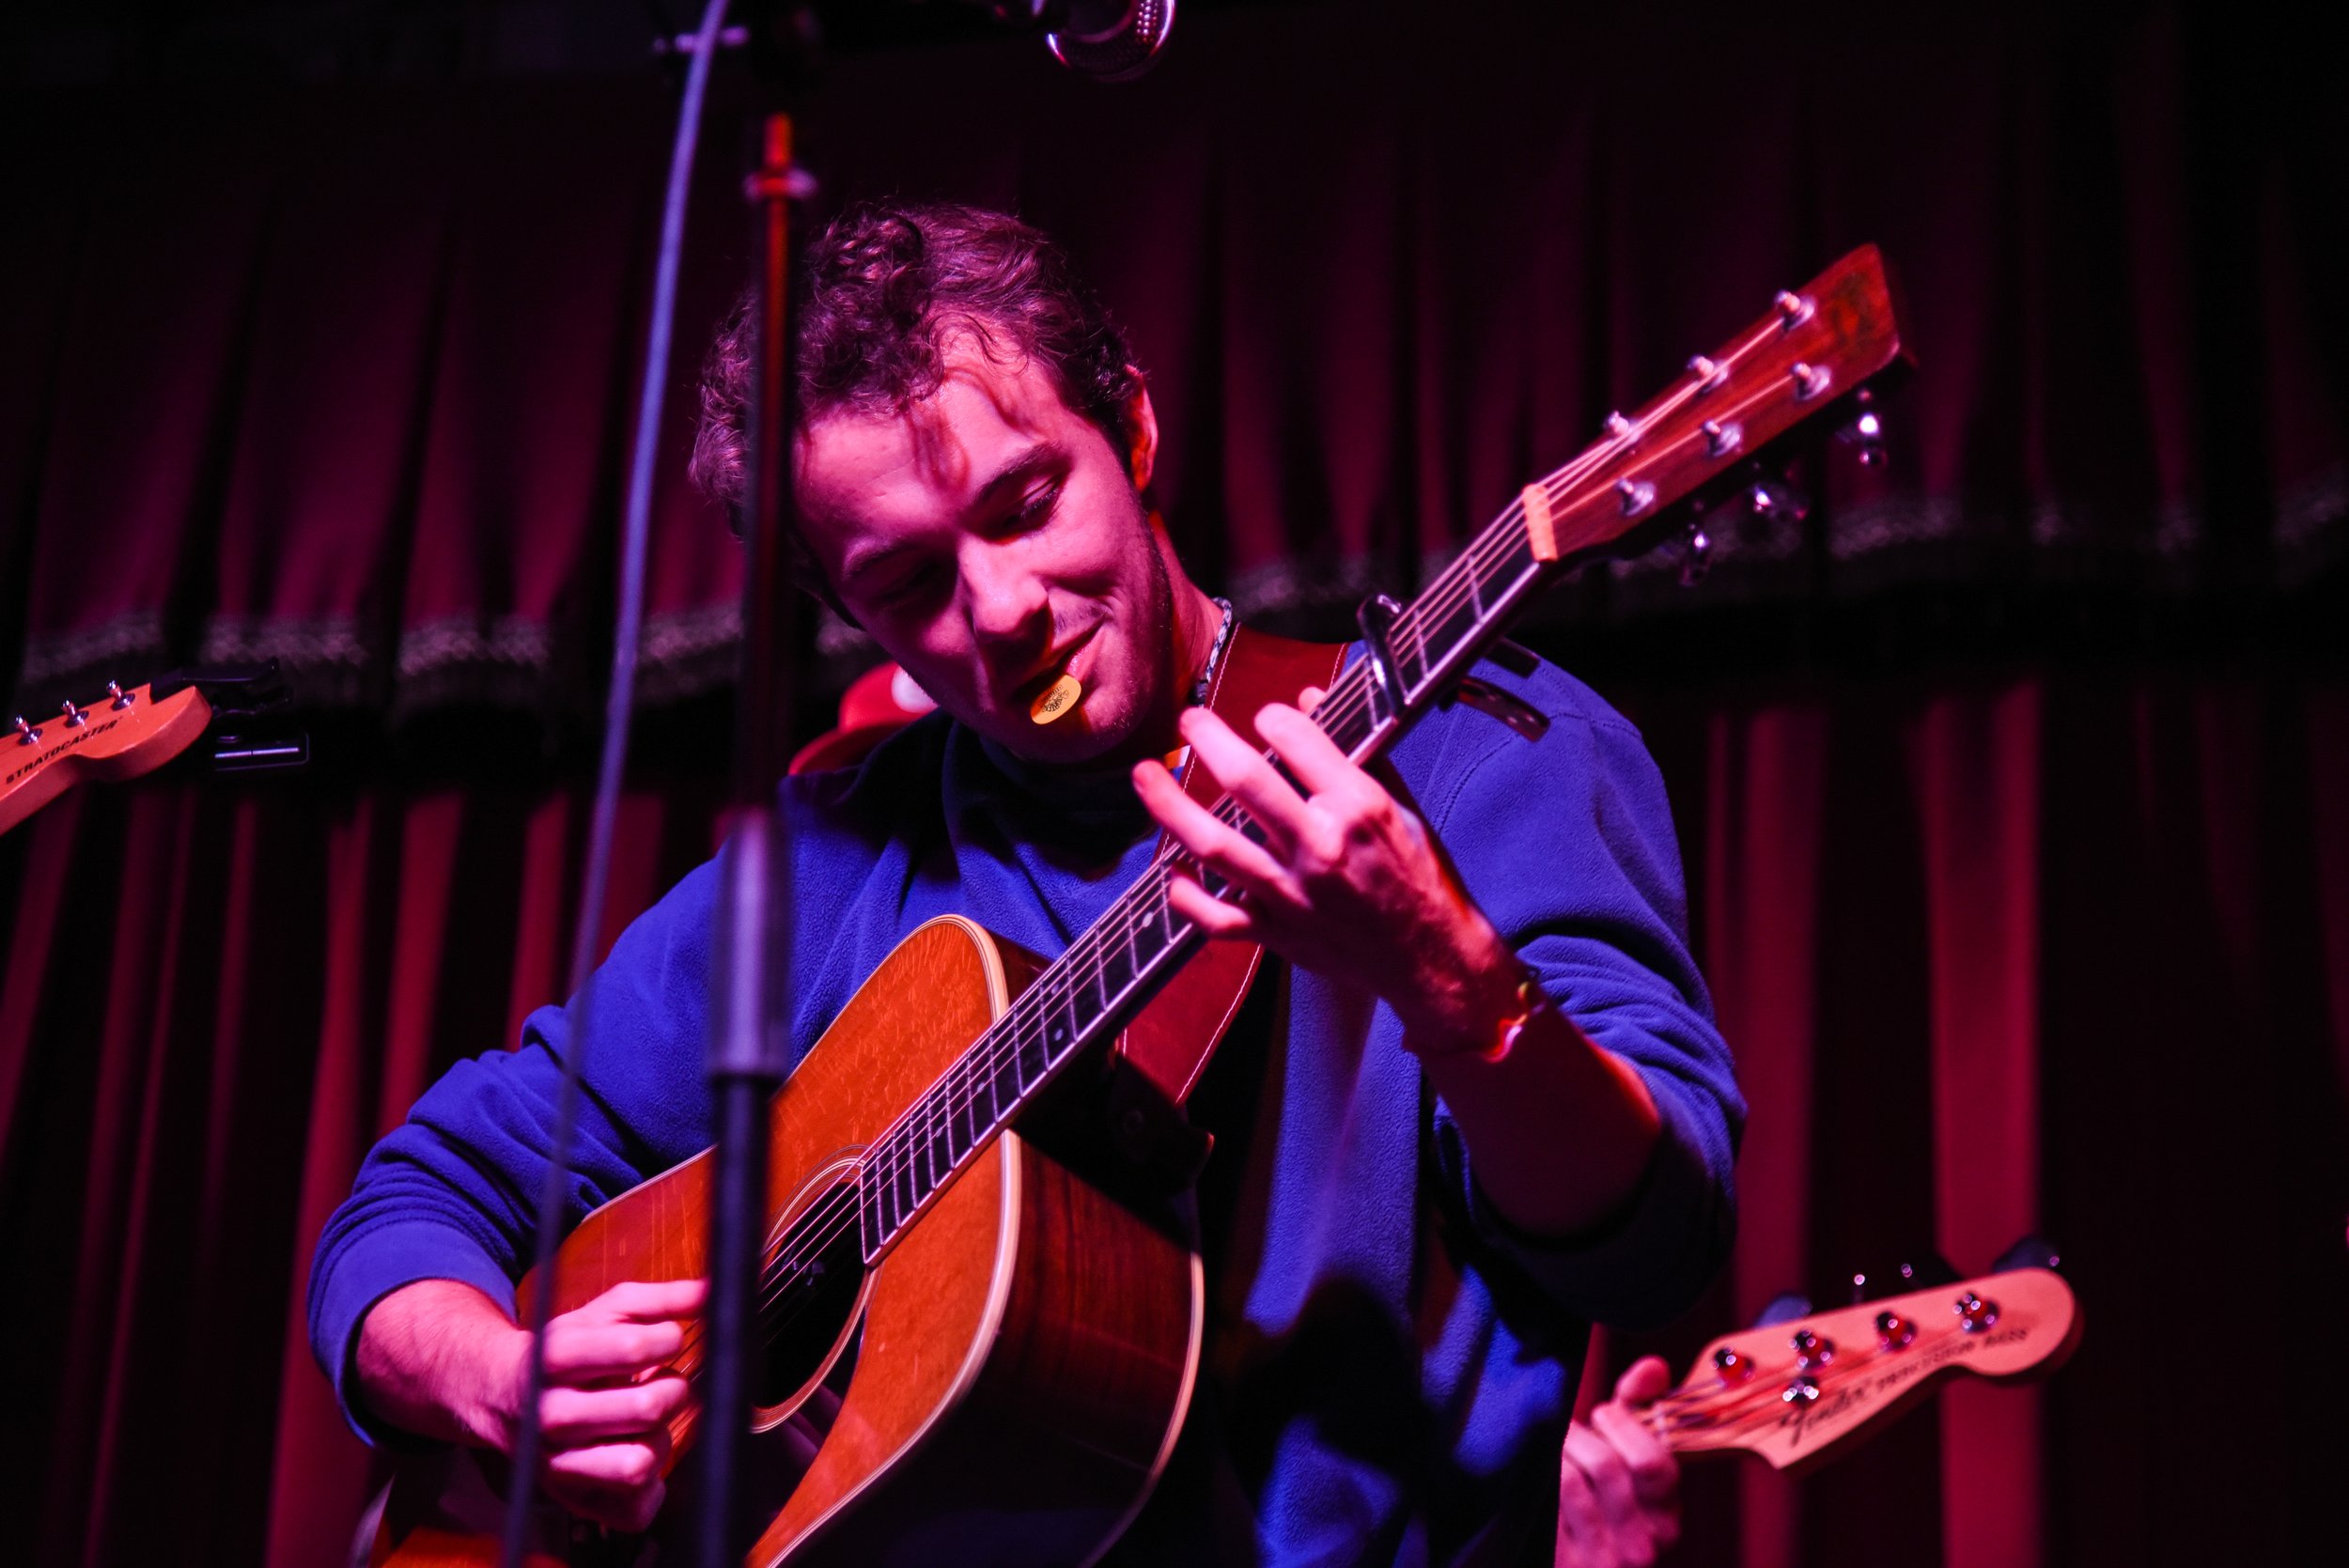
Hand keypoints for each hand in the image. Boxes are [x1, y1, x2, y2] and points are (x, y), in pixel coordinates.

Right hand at [504, 1278, 703, 1531]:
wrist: (502, 1397)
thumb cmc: (566, 1351)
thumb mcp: (604, 1312)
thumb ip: (662, 1299)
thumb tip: (714, 1291)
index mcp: (557, 1358)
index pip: (633, 1348)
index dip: (667, 1340)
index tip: (666, 1341)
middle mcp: (551, 1414)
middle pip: (647, 1409)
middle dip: (672, 1390)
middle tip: (663, 1383)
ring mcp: (558, 1462)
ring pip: (640, 1462)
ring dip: (661, 1439)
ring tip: (647, 1422)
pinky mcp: (572, 1499)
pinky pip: (634, 1508)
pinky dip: (652, 1486)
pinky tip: (638, 1454)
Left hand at [1131, 694, 1520, 1052]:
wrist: (1432, 961)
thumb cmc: (1421, 880)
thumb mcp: (1404, 808)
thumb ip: (1356, 754)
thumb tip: (1310, 700)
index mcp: (1358, 809)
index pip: (1299, 741)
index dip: (1273, 717)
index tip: (1265, 715)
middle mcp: (1319, 848)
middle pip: (1246, 781)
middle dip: (1209, 739)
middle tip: (1191, 719)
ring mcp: (1291, 894)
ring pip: (1215, 844)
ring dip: (1170, 806)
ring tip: (1146, 775)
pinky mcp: (1276, 933)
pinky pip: (1214, 917)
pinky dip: (1184, 896)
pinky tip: (1171, 870)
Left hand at [1556, 1356, 1680, 1567]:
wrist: (1568, 1561)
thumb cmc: (1598, 1499)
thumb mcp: (1626, 1458)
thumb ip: (1638, 1409)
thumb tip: (1654, 1366)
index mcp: (1666, 1516)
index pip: (1653, 1463)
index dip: (1621, 1426)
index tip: (1602, 1414)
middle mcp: (1643, 1544)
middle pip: (1606, 1466)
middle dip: (1578, 1436)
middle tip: (1567, 1432)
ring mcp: (1604, 1560)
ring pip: (1570, 1481)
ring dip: (1554, 1454)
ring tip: (1551, 1452)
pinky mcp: (1566, 1566)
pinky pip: (1545, 1504)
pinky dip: (1538, 1479)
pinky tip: (1537, 1479)